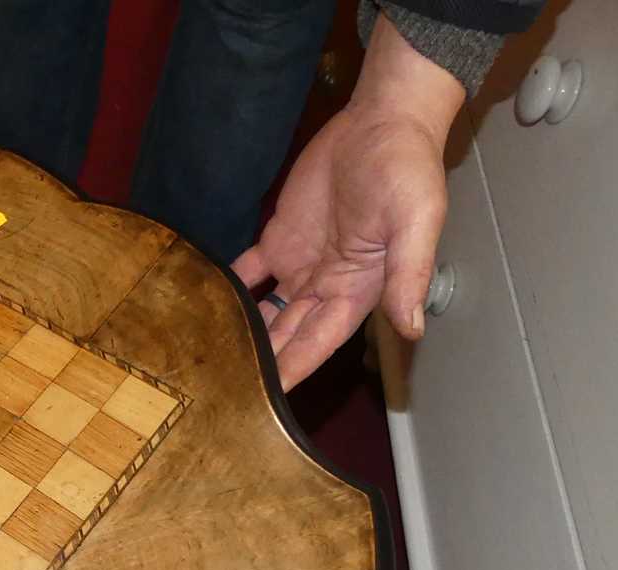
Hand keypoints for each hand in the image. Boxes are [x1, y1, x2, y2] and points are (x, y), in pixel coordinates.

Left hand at [232, 16, 463, 389]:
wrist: (382, 121)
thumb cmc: (408, 170)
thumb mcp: (416, 223)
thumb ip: (409, 276)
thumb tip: (413, 328)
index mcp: (358, 291)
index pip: (319, 341)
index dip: (294, 369)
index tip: (265, 400)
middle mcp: (327, 286)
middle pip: (287, 334)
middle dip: (261, 362)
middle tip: (222, 388)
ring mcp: (301, 264)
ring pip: (266, 311)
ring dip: (242, 333)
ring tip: (208, 358)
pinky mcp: (279, 238)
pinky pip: (250, 271)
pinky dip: (230, 288)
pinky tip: (201, 307)